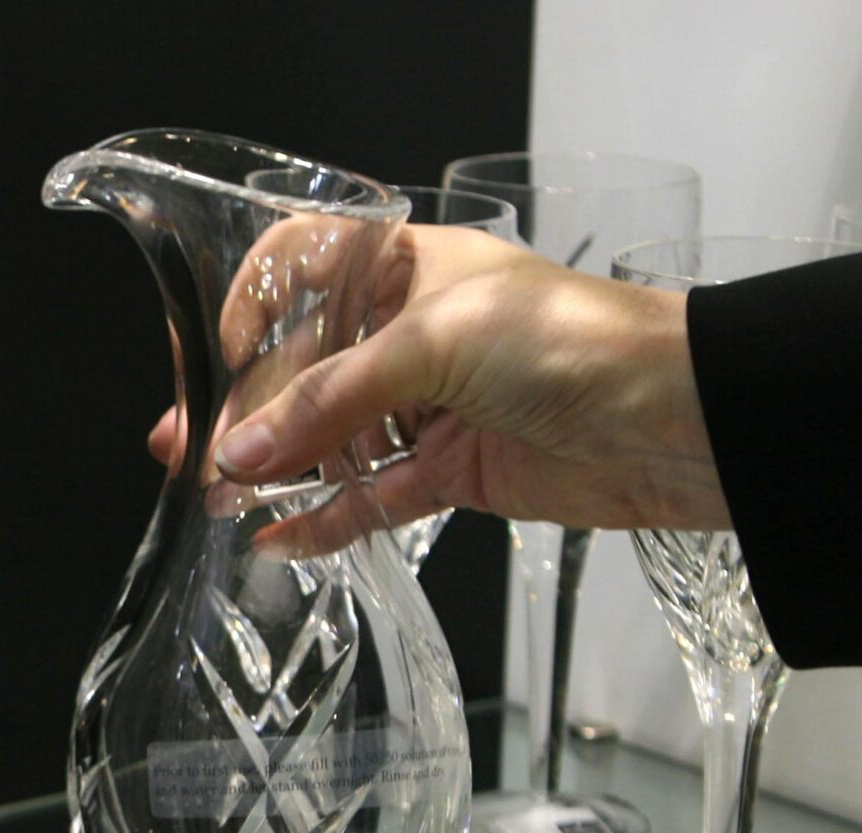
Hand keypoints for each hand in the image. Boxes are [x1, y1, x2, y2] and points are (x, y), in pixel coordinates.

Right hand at [149, 224, 729, 558]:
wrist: (673, 419)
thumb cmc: (570, 341)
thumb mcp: (435, 344)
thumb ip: (332, 400)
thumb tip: (242, 452)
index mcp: (409, 266)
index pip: (309, 264)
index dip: (257, 301)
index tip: (222, 351)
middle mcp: (414, 331)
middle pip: (306, 366)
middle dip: (247, 409)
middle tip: (188, 450)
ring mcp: (432, 404)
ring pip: (332, 437)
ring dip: (273, 468)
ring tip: (214, 499)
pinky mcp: (454, 471)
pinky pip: (373, 497)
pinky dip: (326, 519)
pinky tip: (276, 539)